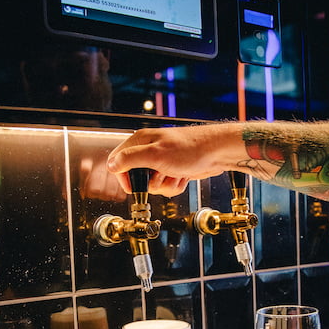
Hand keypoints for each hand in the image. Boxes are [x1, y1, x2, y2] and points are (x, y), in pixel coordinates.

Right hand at [106, 124, 244, 195]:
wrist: (217, 152)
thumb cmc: (191, 148)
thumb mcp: (156, 154)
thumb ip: (130, 159)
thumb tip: (111, 164)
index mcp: (140, 141)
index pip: (117, 161)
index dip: (124, 177)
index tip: (134, 186)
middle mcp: (149, 150)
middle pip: (136, 177)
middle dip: (151, 183)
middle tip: (161, 175)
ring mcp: (161, 161)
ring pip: (153, 184)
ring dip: (166, 185)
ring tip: (176, 173)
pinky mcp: (172, 169)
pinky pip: (166, 185)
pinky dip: (175, 184)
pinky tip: (183, 175)